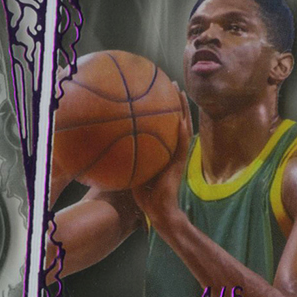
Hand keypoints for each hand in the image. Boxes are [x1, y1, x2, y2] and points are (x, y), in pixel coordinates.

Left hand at [132, 84, 191, 227]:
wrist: (160, 211)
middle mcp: (174, 151)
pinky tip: (181, 119)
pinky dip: (182, 132)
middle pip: (178, 121)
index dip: (166, 109)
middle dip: (176, 102)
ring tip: (179, 93)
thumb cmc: (145, 196)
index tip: (162, 93)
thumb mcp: (135, 171)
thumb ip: (130, 156)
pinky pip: (181, 144)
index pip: (167, 126)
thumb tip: (112, 143)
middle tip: (173, 84)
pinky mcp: (179, 164)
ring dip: (183, 110)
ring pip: (184, 127)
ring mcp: (178, 156)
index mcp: (165, 152)